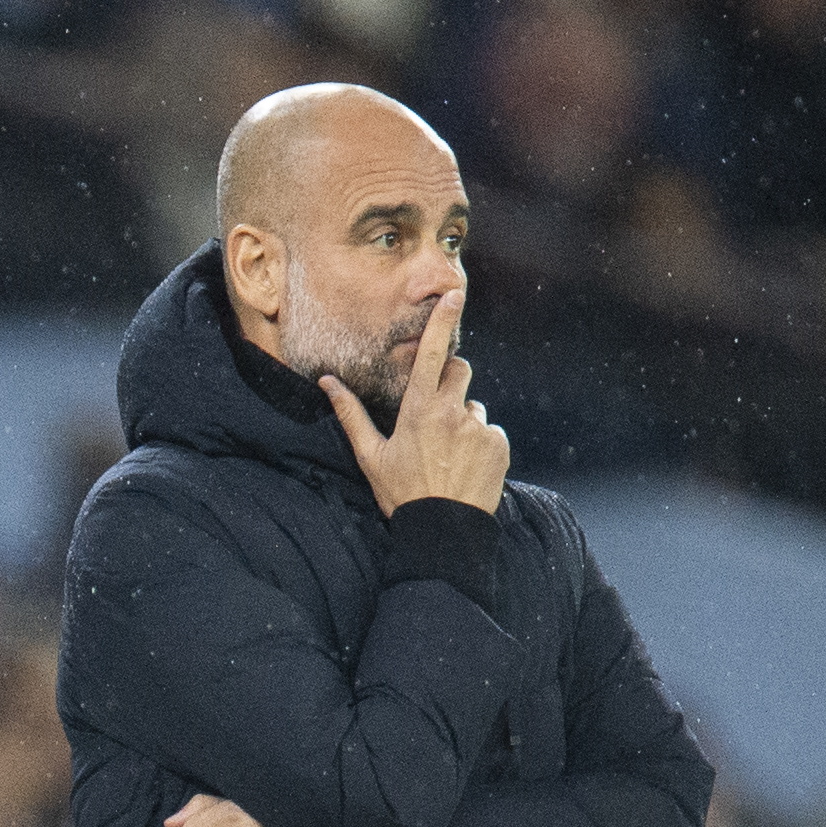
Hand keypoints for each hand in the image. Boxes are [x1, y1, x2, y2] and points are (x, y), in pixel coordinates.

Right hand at [324, 290, 509, 515]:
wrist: (443, 531)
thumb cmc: (401, 493)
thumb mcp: (370, 456)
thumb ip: (350, 414)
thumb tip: (327, 382)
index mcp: (419, 410)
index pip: (432, 354)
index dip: (443, 321)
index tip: (453, 295)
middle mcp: (452, 412)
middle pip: (459, 371)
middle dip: (450, 381)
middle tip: (435, 415)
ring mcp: (478, 427)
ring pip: (473, 406)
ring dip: (463, 420)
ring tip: (449, 455)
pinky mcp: (499, 444)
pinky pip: (490, 431)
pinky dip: (480, 443)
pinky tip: (466, 466)